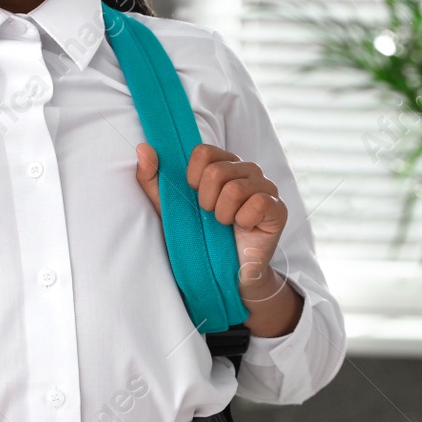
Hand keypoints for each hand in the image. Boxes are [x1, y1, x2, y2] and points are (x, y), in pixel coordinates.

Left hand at [135, 141, 301, 335]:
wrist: (222, 273)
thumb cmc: (197, 236)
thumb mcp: (168, 208)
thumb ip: (153, 178)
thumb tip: (142, 148)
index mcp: (223, 164)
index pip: (204, 152)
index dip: (192, 177)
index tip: (193, 196)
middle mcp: (247, 170)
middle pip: (217, 171)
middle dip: (206, 200)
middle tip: (211, 216)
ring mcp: (266, 187)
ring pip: (236, 188)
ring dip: (223, 214)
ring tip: (225, 224)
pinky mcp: (278, 208)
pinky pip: (258, 203)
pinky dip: (243, 221)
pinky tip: (243, 228)